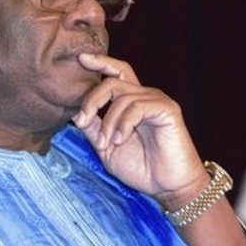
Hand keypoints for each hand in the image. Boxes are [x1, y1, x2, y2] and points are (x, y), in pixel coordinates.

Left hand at [72, 53, 208, 206]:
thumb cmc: (141, 169)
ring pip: (121, 96)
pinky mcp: (167, 110)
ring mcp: (157, 101)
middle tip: (82, 120)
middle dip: (92, 98)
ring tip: (107, 143)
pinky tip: (120, 139)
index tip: (80, 58)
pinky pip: (137, 107)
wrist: (168, 187)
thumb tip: (77, 114)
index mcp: (131, 102)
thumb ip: (94, 129)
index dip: (100, 62)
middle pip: (112, 81)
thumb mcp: (108, 148)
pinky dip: (123, 123)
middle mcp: (144, 97)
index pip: (116, 73)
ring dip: (108, 122)